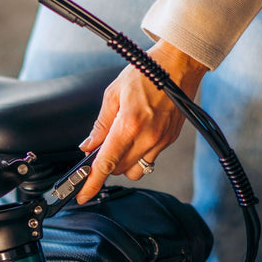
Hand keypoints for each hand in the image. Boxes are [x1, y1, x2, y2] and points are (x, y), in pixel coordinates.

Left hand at [76, 40, 206, 202]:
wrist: (178, 65)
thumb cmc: (146, 74)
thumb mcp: (114, 94)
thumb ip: (100, 124)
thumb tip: (89, 146)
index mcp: (129, 124)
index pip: (106, 162)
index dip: (92, 182)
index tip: (83, 195)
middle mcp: (148, 137)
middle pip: (120, 170)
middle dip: (107, 166)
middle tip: (101, 150)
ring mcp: (161, 141)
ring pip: (136, 171)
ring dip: (123, 164)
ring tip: (121, 143)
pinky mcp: (170, 140)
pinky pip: (149, 160)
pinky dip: (138, 155)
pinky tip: (136, 137)